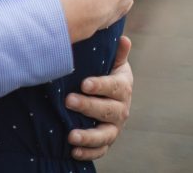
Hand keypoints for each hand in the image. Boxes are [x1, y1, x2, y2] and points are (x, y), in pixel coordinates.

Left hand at [66, 35, 133, 159]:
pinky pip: (100, 150)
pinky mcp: (105, 140)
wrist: (107, 96)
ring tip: (71, 136)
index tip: (84, 84)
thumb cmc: (104, 74)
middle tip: (68, 101)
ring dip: (88, 136)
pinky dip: (88, 152)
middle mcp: (121, 109)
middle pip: (108, 110)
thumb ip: (116, 54)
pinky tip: (73, 151)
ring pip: (105, 134)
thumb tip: (123, 38)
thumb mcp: (112, 63)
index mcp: (122, 87)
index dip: (100, 85)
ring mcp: (114, 127)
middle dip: (88, 107)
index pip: (114, 87)